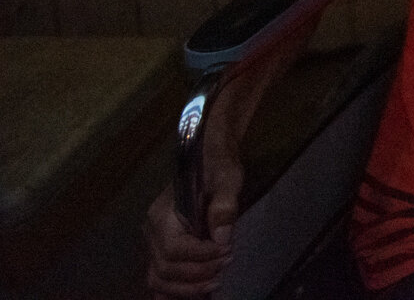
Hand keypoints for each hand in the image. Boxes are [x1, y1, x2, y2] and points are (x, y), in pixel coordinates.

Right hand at [144, 158, 242, 298]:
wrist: (209, 159)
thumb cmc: (218, 168)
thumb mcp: (228, 179)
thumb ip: (223, 207)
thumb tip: (222, 238)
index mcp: (162, 215)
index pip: (175, 250)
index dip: (202, 257)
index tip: (228, 250)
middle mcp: (151, 232)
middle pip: (165, 269)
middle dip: (198, 274)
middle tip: (227, 263)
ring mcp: (154, 244)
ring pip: (158, 280)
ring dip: (187, 288)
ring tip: (216, 281)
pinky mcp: (162, 250)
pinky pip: (160, 278)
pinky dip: (175, 291)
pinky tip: (197, 293)